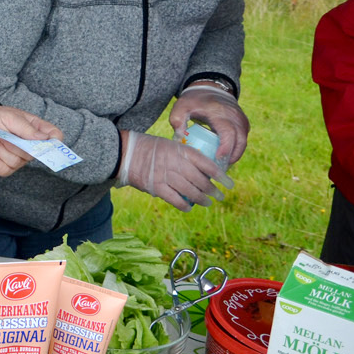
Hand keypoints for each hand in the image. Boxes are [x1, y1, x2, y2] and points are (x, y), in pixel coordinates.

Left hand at [0, 105, 63, 176]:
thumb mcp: (9, 117)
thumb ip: (26, 128)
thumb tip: (44, 138)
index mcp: (36, 129)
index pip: (56, 137)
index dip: (55, 141)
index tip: (44, 140)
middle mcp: (30, 145)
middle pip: (33, 153)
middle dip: (14, 143)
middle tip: (2, 133)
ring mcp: (18, 157)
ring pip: (16, 162)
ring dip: (0, 149)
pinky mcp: (4, 165)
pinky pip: (4, 170)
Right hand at [117, 129, 232, 210]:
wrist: (124, 152)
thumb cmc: (148, 147)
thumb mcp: (170, 145)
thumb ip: (184, 156)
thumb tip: (200, 171)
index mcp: (181, 151)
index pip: (206, 164)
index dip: (220, 176)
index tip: (229, 184)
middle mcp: (175, 163)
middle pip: (200, 180)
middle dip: (212, 190)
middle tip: (219, 196)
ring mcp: (165, 176)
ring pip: (190, 191)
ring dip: (201, 199)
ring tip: (207, 203)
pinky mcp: (156, 187)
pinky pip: (174, 199)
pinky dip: (183, 205)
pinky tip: (189, 208)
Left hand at [170, 84, 249, 165]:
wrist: (209, 88)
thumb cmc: (194, 100)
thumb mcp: (181, 106)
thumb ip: (177, 119)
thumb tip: (179, 137)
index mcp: (220, 113)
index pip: (229, 133)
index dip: (226, 148)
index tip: (219, 159)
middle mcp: (235, 116)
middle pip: (240, 141)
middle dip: (232, 157)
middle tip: (219, 169)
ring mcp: (241, 119)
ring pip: (243, 141)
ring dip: (235, 154)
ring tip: (221, 166)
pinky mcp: (243, 123)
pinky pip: (242, 139)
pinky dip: (236, 149)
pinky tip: (225, 158)